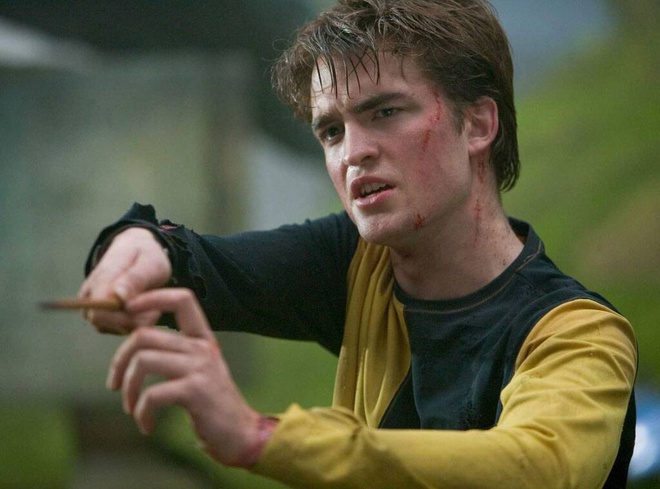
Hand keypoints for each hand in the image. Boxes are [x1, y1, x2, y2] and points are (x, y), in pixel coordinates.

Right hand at [79, 227, 171, 333]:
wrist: (139, 252)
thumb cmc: (146, 257)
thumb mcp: (149, 262)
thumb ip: (134, 278)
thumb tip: (117, 296)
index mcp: (99, 280)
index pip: (98, 312)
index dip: (125, 315)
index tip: (147, 301)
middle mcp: (90, 298)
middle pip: (105, 324)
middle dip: (133, 318)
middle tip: (154, 302)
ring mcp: (94, 309)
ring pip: (114, 329)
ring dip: (137, 320)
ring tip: (150, 301)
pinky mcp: (103, 319)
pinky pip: (120, 330)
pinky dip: (137, 323)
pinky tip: (146, 308)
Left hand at [107, 288, 268, 466]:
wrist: (241, 434)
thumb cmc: (212, 404)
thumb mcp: (198, 370)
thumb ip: (175, 353)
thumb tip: (135, 342)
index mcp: (202, 339)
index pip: (182, 299)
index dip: (151, 298)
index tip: (128, 311)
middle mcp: (202, 348)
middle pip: (145, 334)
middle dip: (119, 359)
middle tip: (115, 383)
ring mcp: (200, 368)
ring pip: (143, 360)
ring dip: (128, 387)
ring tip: (130, 406)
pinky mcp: (195, 391)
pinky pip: (152, 394)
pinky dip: (142, 412)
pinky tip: (146, 425)